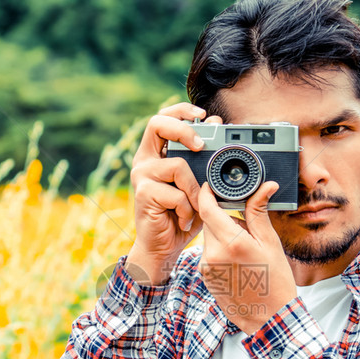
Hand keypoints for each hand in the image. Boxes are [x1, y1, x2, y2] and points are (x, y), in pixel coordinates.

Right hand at [127, 103, 220, 284]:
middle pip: (157, 123)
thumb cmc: (181, 215)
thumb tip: (218, 129)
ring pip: (177, 165)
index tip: (203, 115)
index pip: (163, 118)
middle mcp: (144, 160)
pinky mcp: (143, 194)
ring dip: (194, 190)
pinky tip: (183, 220)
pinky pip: (176, 193)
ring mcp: (142, 176)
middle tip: (202, 145)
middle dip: (183, 129)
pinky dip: (187, 209)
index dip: (181, 110)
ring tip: (193, 208)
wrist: (163, 247)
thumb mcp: (198, 185)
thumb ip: (205, 161)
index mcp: (156, 153)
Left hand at [198, 181, 296, 334]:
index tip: (211, 186)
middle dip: (224, 220)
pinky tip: (238, 265)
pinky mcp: (205, 278)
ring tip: (244, 253)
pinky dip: (220, 253)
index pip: (208, 208)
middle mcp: (213, 255)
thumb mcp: (270, 243)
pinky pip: (209, 255)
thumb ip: (259, 213)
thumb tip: (265, 187)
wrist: (269, 318)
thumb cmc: (275, 283)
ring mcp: (206, 268)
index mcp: (231, 243)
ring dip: (222, 238)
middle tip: (246, 231)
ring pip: (209, 239)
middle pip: (210, 223)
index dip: (207, 193)